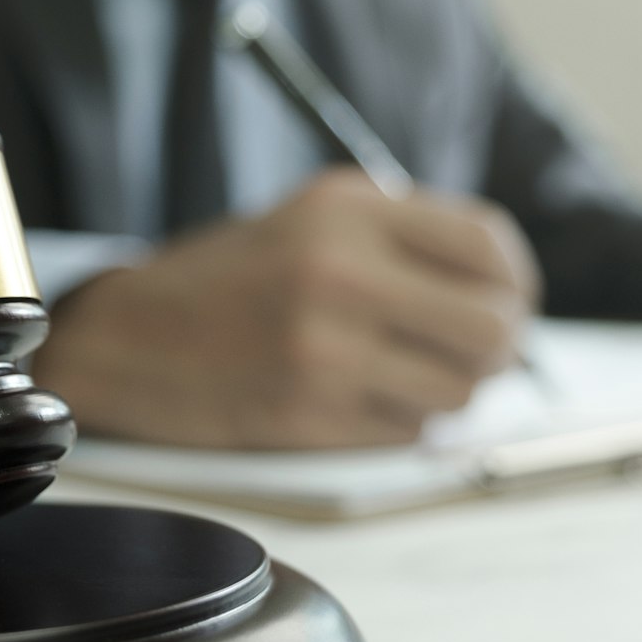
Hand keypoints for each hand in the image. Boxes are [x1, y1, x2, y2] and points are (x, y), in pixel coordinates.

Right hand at [33, 169, 542, 447]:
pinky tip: (355, 400)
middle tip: (472, 354)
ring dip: (446, 393)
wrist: (127, 338)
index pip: (488, 245)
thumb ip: (404, 241)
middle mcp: (340, 272)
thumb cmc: (229, 281)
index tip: (505, 299)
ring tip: (400, 375)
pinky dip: (398, 424)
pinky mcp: (307, 414)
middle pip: (493, 327)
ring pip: (458, 390)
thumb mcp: (311, 220)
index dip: (514, 281)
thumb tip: (506, 294)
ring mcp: (324, 348)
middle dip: (497, 349)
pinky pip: (406, 432)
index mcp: (348, 210)